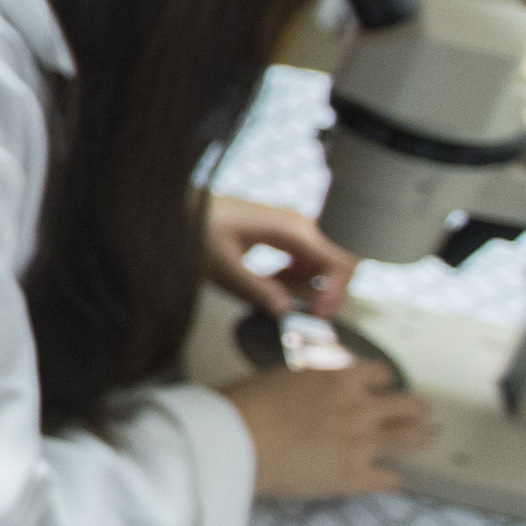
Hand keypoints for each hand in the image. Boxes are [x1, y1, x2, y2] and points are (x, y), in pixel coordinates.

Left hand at [205, 194, 355, 317]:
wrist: (189, 207)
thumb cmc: (200, 229)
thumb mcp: (223, 266)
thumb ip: (255, 289)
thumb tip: (285, 311)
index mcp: (292, 230)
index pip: (337, 263)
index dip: (335, 293)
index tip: (319, 317)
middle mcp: (299, 227)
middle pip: (333, 267)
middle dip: (322, 295)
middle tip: (299, 318)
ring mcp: (293, 230)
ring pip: (319, 267)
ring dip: (306, 289)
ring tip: (275, 300)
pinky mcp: (284, 236)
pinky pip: (302, 263)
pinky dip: (293, 281)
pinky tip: (270, 287)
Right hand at [227, 361, 434, 499]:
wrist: (233, 443)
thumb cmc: (241, 406)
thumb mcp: (278, 377)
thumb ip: (306, 380)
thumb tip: (309, 386)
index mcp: (337, 377)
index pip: (381, 373)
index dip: (382, 382)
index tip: (380, 388)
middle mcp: (357, 406)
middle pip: (410, 405)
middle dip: (417, 409)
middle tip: (418, 415)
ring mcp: (359, 442)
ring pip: (412, 438)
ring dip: (418, 438)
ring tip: (420, 440)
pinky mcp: (352, 476)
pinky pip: (391, 480)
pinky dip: (390, 479)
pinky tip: (386, 480)